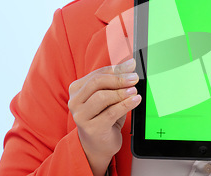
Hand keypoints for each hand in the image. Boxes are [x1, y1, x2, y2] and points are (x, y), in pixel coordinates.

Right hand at [68, 58, 141, 175]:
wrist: (98, 145)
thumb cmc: (104, 117)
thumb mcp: (110, 97)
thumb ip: (117, 81)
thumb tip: (130, 63)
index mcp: (77, 89)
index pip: (97, 74)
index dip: (116, 69)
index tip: (132, 66)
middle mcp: (75, 101)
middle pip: (97, 83)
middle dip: (118, 79)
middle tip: (134, 79)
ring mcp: (80, 116)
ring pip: (102, 97)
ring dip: (121, 92)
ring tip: (134, 91)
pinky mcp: (91, 128)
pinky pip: (111, 113)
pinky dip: (125, 105)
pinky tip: (135, 100)